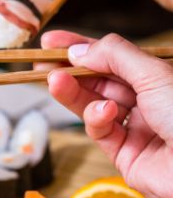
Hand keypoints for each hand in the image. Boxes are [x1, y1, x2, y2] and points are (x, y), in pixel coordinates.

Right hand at [40, 30, 172, 197]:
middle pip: (98, 81)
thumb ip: (114, 56)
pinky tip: (103, 112)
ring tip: (54, 80)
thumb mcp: (153, 73)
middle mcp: (146, 101)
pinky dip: (96, 119)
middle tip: (41, 64)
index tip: (51, 42)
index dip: (81, 47)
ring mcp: (135, 128)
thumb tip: (79, 49)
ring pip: (93, 105)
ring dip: (72, 92)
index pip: (112, 57)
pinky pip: (100, 132)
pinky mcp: (125, 154)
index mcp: (156, 78)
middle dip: (69, 71)